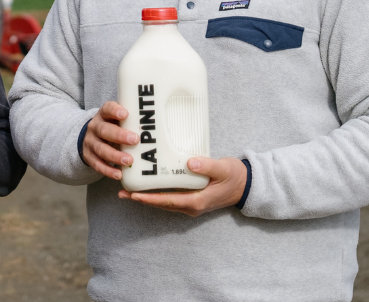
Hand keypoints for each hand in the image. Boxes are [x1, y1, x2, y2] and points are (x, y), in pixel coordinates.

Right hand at [82, 101, 137, 180]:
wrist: (91, 137)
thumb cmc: (112, 127)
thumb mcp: (117, 120)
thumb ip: (132, 121)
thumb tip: (158, 127)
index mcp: (104, 115)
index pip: (107, 109)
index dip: (115, 110)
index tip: (125, 114)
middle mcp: (95, 127)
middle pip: (104, 130)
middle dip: (119, 135)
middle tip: (134, 140)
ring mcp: (90, 142)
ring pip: (100, 149)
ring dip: (115, 155)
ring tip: (128, 161)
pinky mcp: (89, 157)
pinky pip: (97, 164)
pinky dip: (108, 170)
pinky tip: (119, 174)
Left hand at [119, 157, 247, 216]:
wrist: (246, 185)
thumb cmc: (235, 176)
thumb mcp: (224, 168)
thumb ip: (207, 166)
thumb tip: (189, 163)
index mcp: (197, 201)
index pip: (168, 201)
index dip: (149, 199)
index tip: (133, 195)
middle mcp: (191, 206)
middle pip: (162, 204)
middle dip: (142, 199)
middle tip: (122, 192)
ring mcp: (191, 204)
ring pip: (164, 202)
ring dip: (147, 197)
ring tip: (128, 191)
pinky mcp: (191, 198)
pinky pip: (170, 198)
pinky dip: (157, 194)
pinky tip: (147, 186)